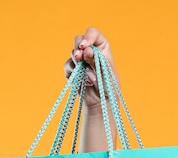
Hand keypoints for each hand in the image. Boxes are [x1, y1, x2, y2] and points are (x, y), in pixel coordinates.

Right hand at [64, 27, 117, 151]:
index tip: (85, 46)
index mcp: (102, 49)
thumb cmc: (109, 87)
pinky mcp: (73, 71)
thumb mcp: (106, 71)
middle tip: (80, 58)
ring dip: (79, 66)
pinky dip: (74, 74)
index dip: (88, 36)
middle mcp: (90, 52)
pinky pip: (67, 67)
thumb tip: (86, 50)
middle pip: (78, 40)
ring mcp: (81, 61)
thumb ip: (96, 59)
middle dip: (78, 49)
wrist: (102, 104)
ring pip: (72, 54)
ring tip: (91, 79)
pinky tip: (84, 83)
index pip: (93, 34)